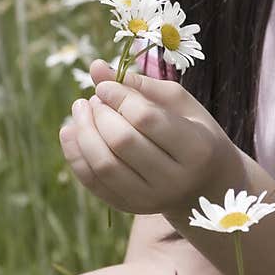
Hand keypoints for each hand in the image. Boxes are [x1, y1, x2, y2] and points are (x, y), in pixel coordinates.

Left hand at [58, 59, 244, 217]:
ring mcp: (149, 199)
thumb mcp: (179, 104)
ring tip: (81, 110)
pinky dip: (74, 154)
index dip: (119, 97)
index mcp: (196, 149)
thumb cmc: (192, 133)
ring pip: (103, 165)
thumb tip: (95, 67)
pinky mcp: (128, 207)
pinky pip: (92, 181)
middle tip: (93, 99)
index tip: (104, 86)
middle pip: (122, 142)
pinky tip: (70, 131)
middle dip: (99, 114)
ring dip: (83, 132)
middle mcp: (173, 180)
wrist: (204, 185)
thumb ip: (140, 84)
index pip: (146, 119)